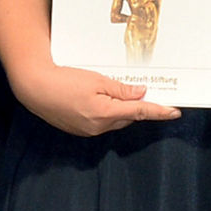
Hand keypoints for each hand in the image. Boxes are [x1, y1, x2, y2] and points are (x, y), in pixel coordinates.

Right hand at [10, 60, 180, 136]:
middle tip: (147, 91)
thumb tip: (141, 94)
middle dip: (138, 106)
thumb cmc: (64, 80)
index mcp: (105, 113)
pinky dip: (108, 111)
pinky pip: (102, 122)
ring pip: (115, 119)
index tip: (175, 112)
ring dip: (122, 108)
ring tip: (120, 92)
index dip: (158, 111)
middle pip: (128, 116)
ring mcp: (88, 130)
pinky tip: (103, 99)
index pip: (139, 112)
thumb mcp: (97, 80)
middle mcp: (98, 126)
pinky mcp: (79, 129)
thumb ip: (121, 89)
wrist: (35, 88)